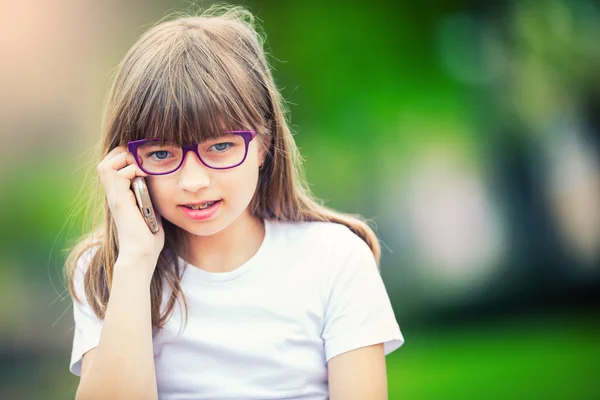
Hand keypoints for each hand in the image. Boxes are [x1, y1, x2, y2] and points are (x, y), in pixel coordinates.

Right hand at [97, 146, 164, 272]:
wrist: (142, 253)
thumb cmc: (149, 236)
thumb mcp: (151, 209)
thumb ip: (150, 196)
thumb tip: (162, 185)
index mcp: (120, 193)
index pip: (113, 164)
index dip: (126, 157)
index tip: (146, 162)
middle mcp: (114, 193)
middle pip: (107, 160)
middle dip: (125, 154)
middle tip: (143, 163)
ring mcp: (114, 196)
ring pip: (107, 163)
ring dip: (127, 160)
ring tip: (143, 169)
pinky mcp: (119, 201)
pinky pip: (118, 173)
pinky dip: (132, 169)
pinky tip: (145, 177)